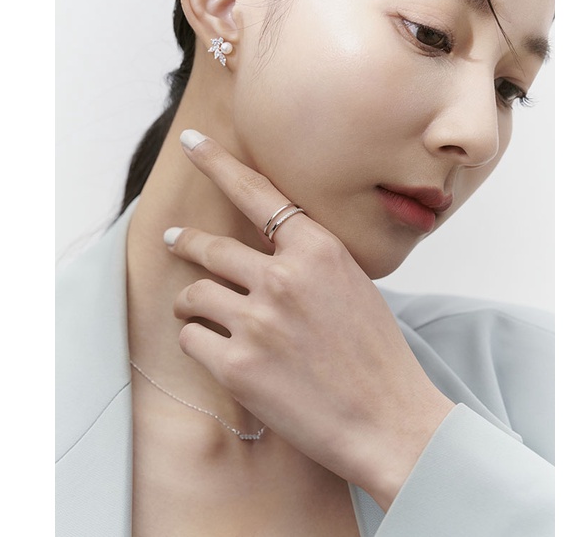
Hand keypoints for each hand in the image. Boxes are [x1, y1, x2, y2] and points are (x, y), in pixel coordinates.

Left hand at [167, 130, 453, 509]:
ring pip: (193, 294)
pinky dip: (196, 341)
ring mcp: (258, 321)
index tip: (192, 143)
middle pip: (211, 247)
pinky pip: (191, 338)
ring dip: (191, 303)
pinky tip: (215, 350)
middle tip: (173, 240)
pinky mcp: (237, 365)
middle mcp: (283, 277)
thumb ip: (307, 259)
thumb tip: (265, 247)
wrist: (389, 420)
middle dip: (186, 243)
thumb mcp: (352, 284)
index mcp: (317, 250)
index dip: (218, 164)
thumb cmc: (375, 353)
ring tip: (196, 311)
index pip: (257, 193)